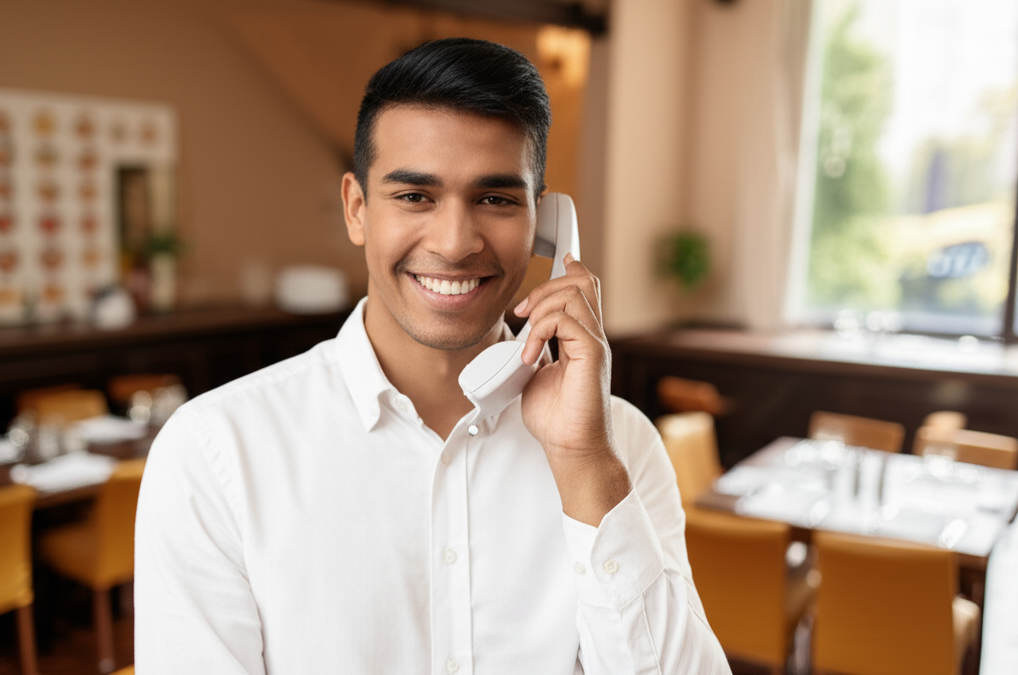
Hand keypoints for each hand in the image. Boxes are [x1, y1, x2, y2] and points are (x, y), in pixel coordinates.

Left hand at [515, 254, 630, 525]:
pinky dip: (541, 331)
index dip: (572, 270)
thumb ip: (535, 350)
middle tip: (522, 312)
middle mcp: (593, 337)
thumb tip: (521, 337)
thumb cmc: (556, 419)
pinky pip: (566, 321)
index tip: (559, 259)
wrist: (571, 448)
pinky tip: (530, 354)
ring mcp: (595, 345)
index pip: (586, 290)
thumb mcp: (536, 374)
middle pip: (582, 283)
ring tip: (526, 334)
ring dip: (542, 308)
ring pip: (575, 294)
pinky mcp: (592, 356)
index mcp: (583, 339)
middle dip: (546, 287)